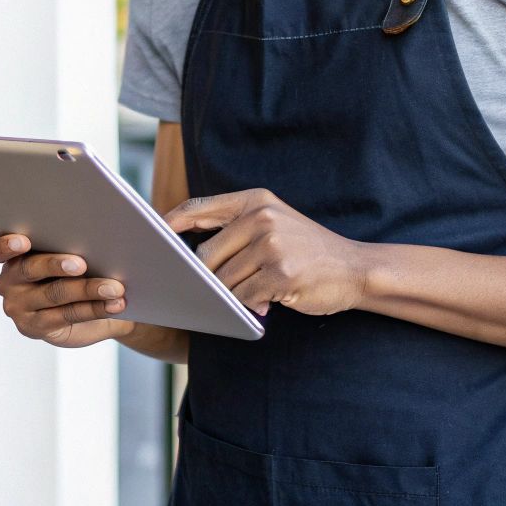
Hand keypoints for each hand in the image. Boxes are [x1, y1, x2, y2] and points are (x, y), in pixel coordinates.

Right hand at [0, 233, 135, 347]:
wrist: (98, 305)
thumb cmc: (83, 266)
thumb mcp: (76, 247)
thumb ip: (79, 235)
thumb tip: (121, 219)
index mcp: (11, 254)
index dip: (7, 245)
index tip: (24, 241)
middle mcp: (8, 281)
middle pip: (29, 269)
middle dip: (57, 264)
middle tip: (82, 263)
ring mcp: (19, 307)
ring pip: (54, 294)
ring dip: (88, 289)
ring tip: (115, 287)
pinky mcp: (36, 328)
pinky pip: (67, 315)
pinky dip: (94, 308)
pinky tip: (114, 304)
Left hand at [164, 188, 368, 316]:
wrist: (354, 268)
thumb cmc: (307, 249)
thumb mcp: (274, 222)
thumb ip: (235, 226)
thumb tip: (187, 246)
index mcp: (256, 201)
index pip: (200, 207)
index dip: (172, 222)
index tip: (152, 236)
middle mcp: (262, 218)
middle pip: (206, 253)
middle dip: (206, 277)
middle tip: (207, 289)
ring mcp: (272, 246)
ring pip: (224, 280)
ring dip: (231, 294)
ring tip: (255, 293)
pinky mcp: (280, 274)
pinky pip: (243, 297)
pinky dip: (248, 305)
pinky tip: (267, 303)